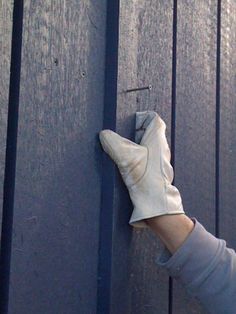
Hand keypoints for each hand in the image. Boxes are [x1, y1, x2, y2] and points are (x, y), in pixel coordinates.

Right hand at [99, 111, 183, 227]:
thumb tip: (104, 134)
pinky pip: (143, 158)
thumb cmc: (145, 178)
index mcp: (157, 139)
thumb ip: (113, 143)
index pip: (153, 118)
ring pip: (144, 146)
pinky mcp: (152, 171)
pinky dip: (133, 158)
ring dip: (132, 146)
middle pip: (147, 132)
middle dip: (132, 132)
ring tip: (120, 151)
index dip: (140, 117)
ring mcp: (157, 160)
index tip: (127, 122)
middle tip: (119, 136)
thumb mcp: (126, 157)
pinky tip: (123, 165)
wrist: (155, 203)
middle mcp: (160, 148)